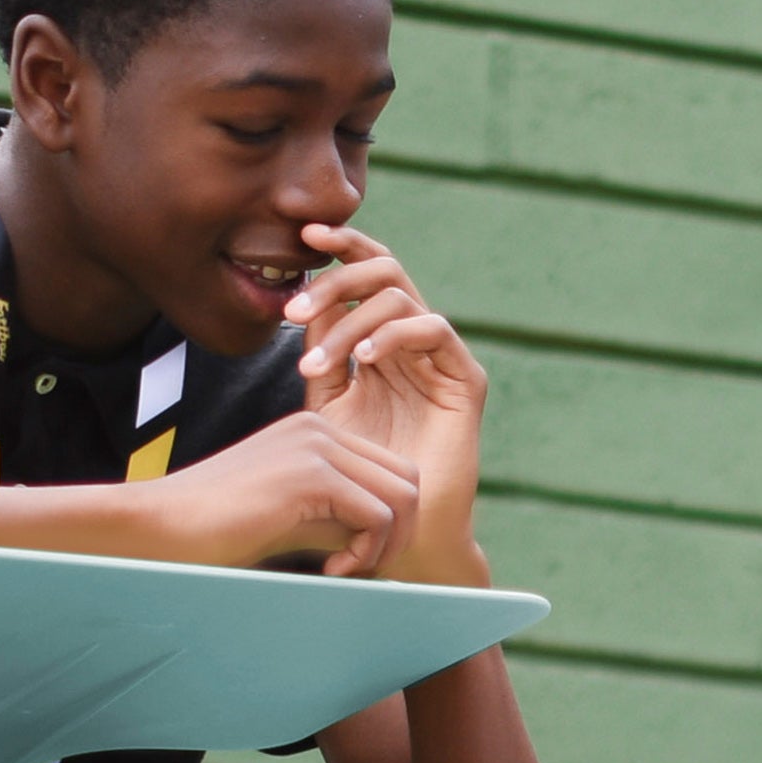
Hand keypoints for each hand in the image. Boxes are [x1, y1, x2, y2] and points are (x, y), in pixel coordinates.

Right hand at [143, 404, 425, 576]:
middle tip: (363, 569)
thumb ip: (341, 520)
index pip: (392, 471)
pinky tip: (331, 570)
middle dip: (400, 533)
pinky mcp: (311, 474)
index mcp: (315, 432)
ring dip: (386, 546)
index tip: (355, 557)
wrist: (161, 525)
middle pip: (409, 480)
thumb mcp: (295, 519)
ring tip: (346, 570)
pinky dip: (366, 553)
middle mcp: (320, 429)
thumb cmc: (220, 531)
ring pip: (402, 497)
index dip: (391, 522)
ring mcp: (316, 446)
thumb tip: (393, 542)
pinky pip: (378, 516)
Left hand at [293, 226, 486, 579]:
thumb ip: (321, 350)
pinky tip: (363, 360)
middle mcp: (414, 342)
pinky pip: (434, 329)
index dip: (340, 247)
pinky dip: (394, 335)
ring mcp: (442, 359)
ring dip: (351, 319)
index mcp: (382, 339)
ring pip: (402, 297)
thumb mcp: (326, 401)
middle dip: (337, 278)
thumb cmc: (359, 471)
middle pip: (385, 272)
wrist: (398, 526)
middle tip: (295, 307)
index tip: (301, 236)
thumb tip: (305, 298)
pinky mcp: (465, 380)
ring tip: (318, 359)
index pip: (366, 275)